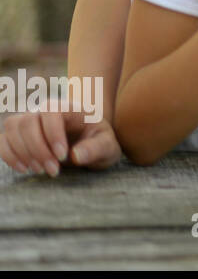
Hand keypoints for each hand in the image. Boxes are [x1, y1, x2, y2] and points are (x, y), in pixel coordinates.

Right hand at [0, 111, 121, 176]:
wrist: (90, 142)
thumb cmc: (99, 142)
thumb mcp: (107, 146)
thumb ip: (96, 148)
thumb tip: (76, 155)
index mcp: (70, 108)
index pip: (51, 112)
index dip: (52, 134)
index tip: (63, 157)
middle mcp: (46, 110)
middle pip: (28, 121)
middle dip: (38, 149)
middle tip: (53, 171)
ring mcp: (30, 121)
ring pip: (12, 128)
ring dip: (23, 152)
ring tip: (41, 170)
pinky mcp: (19, 136)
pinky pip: (3, 140)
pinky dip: (9, 155)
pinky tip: (24, 168)